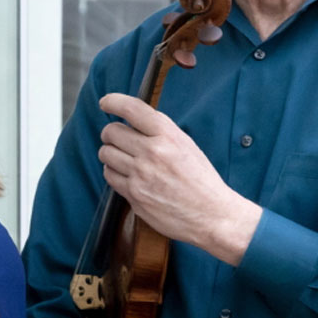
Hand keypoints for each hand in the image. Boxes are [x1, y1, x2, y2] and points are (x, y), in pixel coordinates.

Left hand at [95, 94, 260, 264]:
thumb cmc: (201, 180)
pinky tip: (125, 175)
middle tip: (117, 138)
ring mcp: (140, 175)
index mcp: (168, 135)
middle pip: (111, 132)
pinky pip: (109, 176)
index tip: (106, 103)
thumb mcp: (186, 145)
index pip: (132, 109)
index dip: (113, 102)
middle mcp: (152, 152)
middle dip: (111, 133)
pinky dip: (113, 173)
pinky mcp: (134, 195)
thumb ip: (161, 132)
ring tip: (122, 158)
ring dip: (110, 154)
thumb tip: (134, 122)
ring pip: (106, 154)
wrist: (211, 215)